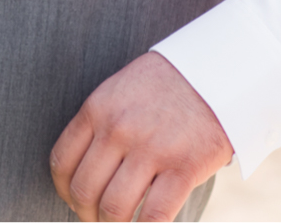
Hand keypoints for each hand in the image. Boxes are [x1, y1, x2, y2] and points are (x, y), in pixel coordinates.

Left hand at [50, 51, 232, 221]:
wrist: (218, 72)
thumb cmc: (167, 85)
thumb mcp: (121, 91)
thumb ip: (101, 125)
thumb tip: (87, 170)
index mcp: (98, 108)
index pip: (62, 162)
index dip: (64, 190)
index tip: (74, 199)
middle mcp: (118, 129)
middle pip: (84, 190)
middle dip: (87, 214)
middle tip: (97, 219)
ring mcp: (150, 149)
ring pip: (114, 209)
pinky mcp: (184, 167)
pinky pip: (154, 216)